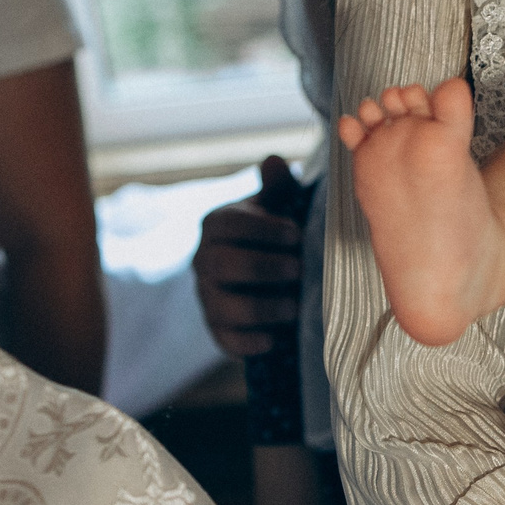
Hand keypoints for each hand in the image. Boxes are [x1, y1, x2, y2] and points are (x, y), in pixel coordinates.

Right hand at [195, 156, 305, 358]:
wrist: (276, 274)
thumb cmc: (280, 232)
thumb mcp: (281, 206)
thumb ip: (279, 186)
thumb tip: (274, 161)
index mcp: (217, 225)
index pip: (226, 225)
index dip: (260, 229)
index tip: (295, 233)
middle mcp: (204, 260)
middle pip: (220, 264)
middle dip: (261, 267)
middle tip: (300, 268)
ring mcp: (208, 297)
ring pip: (220, 305)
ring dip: (258, 307)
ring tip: (294, 306)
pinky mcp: (218, 329)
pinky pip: (224, 339)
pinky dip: (247, 342)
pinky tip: (273, 341)